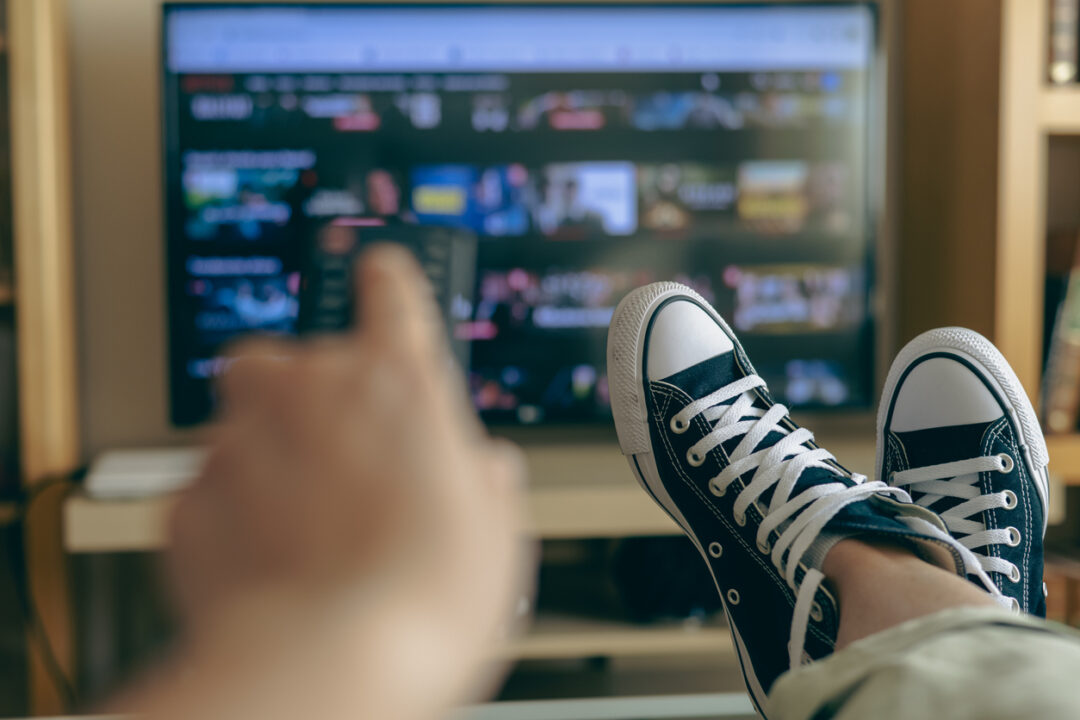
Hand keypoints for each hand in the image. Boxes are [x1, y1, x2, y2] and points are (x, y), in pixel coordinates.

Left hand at [161, 246, 531, 719]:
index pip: (390, 291)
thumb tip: (486, 473)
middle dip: (308, 400)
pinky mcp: (188, 499)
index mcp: (396, 383)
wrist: (329, 665)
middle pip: (292, 361)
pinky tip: (271, 564)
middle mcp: (310, 392)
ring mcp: (240, 441)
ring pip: (243, 424)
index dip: (385, 284)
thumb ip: (486, 483)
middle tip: (344, 466)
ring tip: (306, 526)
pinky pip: (210, 491)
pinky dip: (233, 518)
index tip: (377, 277)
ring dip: (268, 459)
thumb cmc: (423, 598)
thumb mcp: (496, 533)